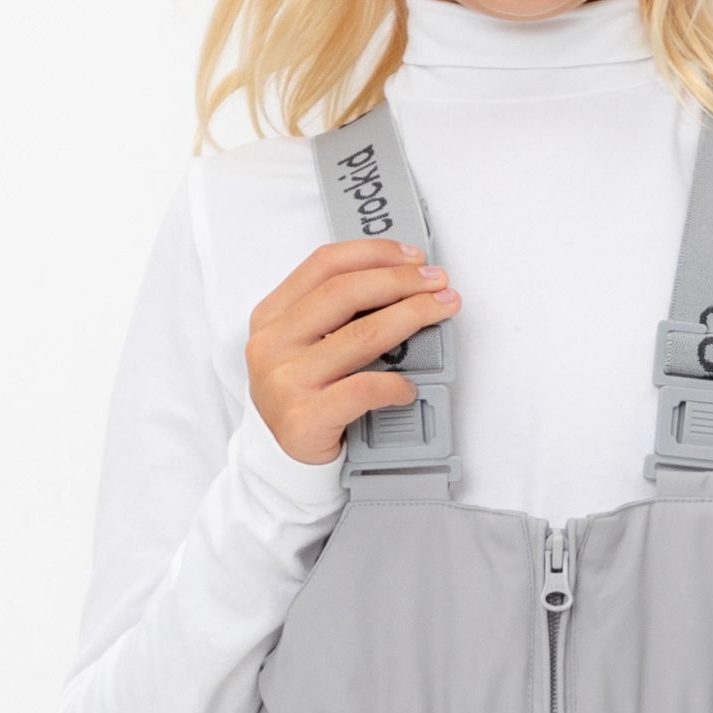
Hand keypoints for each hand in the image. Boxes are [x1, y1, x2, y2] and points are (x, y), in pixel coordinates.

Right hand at [246, 239, 460, 467]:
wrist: (280, 458)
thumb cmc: (301, 396)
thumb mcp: (302, 344)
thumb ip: (334, 314)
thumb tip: (401, 284)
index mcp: (272, 316)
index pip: (324, 265)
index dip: (374, 254)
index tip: (412, 257)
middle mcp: (273, 344)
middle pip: (345, 293)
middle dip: (400, 281)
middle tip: (437, 282)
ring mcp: (286, 381)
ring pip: (361, 336)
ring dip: (411, 317)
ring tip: (441, 310)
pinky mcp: (306, 418)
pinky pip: (364, 389)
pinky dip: (395, 384)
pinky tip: (410, 386)